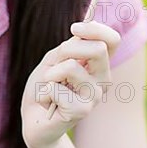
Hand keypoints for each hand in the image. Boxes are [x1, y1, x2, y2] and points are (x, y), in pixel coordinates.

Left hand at [20, 20, 120, 147]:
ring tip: (48, 87)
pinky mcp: (82, 111)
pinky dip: (44, 92)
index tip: (74, 27)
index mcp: (98, 64)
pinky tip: (48, 103)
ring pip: (71, 66)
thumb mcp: (54, 60)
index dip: (96, 29)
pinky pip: (56, 88)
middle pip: (98, 48)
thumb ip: (68, 48)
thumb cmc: (45, 86)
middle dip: (67, 49)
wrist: (34, 120)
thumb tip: (80, 34)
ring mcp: (95, 96)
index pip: (112, 40)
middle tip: (53, 65)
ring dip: (50, 74)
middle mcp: (102, 79)